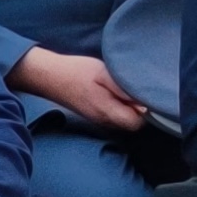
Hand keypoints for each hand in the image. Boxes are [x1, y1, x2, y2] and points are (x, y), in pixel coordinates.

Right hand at [8, 44, 152, 132]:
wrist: (50, 76)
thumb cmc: (76, 71)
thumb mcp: (103, 73)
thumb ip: (124, 89)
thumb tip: (144, 102)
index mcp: (107, 111)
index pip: (138, 122)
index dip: (146, 109)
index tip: (142, 93)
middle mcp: (104, 121)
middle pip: (133, 124)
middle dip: (139, 110)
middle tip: (133, 89)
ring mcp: (99, 120)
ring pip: (124, 121)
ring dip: (129, 108)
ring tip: (123, 89)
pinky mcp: (95, 116)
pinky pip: (115, 117)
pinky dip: (120, 107)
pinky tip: (114, 92)